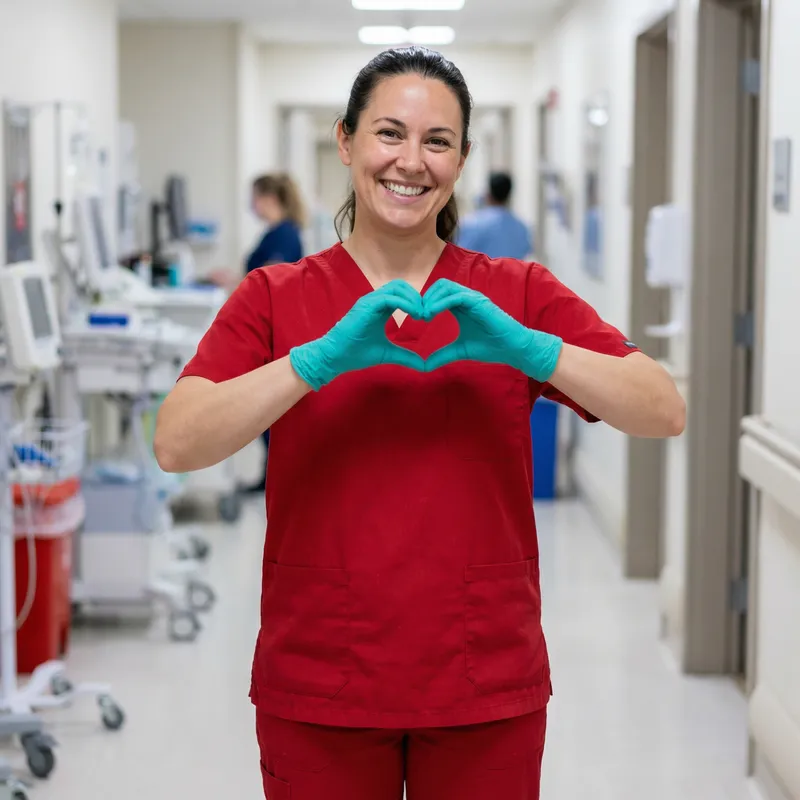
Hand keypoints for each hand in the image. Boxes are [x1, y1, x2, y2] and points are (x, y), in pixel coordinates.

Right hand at [290, 280, 425, 389]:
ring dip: (413, 298)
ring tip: (422, 315)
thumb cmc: (356, 354)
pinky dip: (405, 303)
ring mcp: (369, 301)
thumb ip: (405, 356)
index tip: (427, 317)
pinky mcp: (366, 306)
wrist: (335, 357)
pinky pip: (389, 298)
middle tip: (427, 314)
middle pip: (401, 285)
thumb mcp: (388, 354)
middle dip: (417, 297)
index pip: (401, 293)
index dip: (417, 301)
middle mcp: (374, 300)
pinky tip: (414, 315)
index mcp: (379, 308)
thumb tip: (423, 365)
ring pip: (397, 287)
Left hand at [422, 279, 562, 382]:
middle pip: (439, 285)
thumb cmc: (491, 347)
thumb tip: (425, 366)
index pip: (438, 294)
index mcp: (461, 306)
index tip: (415, 318)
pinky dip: (441, 302)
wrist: (513, 349)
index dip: (424, 302)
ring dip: (431, 299)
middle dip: (425, 298)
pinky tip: (431, 314)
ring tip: (422, 315)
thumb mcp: (460, 351)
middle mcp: (467, 298)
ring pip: (446, 287)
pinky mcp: (479, 302)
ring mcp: (473, 298)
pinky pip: (456, 296)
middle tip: (416, 315)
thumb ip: (442, 355)